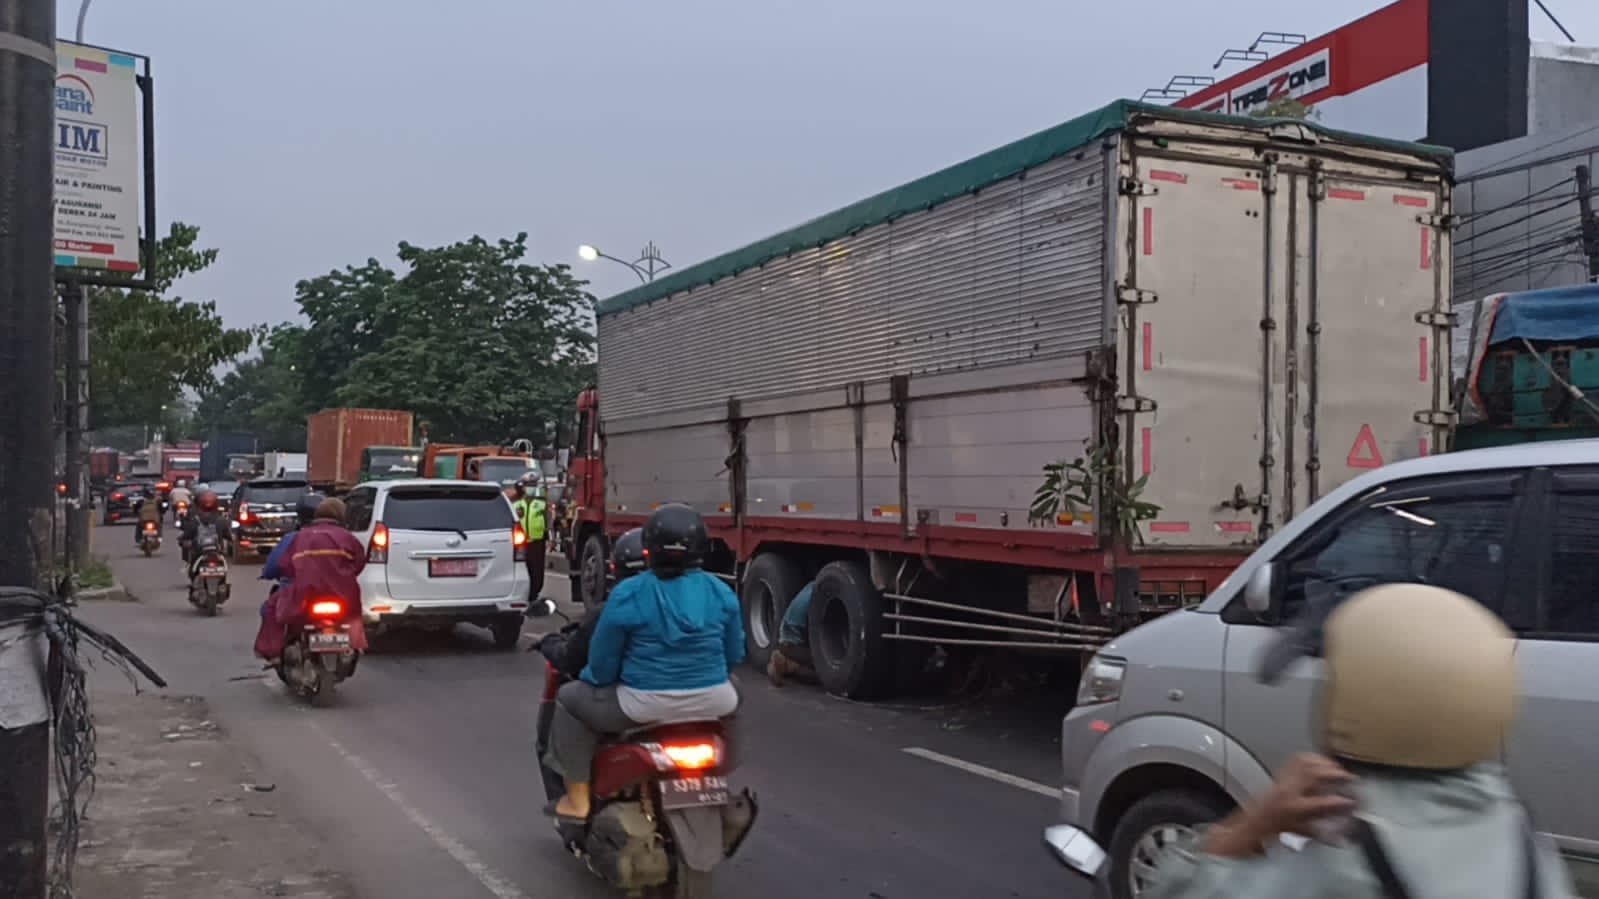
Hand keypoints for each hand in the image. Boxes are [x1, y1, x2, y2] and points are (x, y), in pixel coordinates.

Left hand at [1203, 754, 1357, 856]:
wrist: (1247, 826)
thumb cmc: (1270, 834)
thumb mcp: (1299, 835)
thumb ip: (1321, 832)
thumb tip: (1341, 834)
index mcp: (1294, 809)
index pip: (1323, 803)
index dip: (1341, 802)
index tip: (1354, 802)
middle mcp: (1287, 791)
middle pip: (1314, 773)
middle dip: (1336, 773)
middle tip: (1351, 778)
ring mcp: (1281, 780)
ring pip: (1306, 762)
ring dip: (1326, 763)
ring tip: (1339, 769)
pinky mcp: (1278, 775)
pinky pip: (1297, 760)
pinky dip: (1313, 759)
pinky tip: (1321, 762)